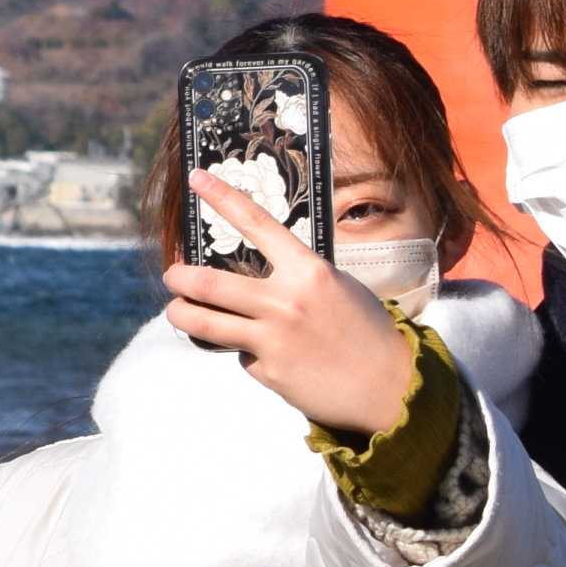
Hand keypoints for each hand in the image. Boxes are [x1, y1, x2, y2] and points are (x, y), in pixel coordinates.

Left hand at [163, 172, 419, 436]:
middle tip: (173, 275)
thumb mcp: (336, 287)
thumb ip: (294, 277)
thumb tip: (250, 273)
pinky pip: (242, 355)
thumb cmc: (365, 330)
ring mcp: (274, 339)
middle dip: (178, 278)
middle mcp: (286, 302)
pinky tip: (274, 358)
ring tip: (177, 310)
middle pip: (208, 283)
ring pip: (203, 323)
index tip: (196, 178)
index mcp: (309, 272)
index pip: (258, 224)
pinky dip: (247, 353)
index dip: (223, 197)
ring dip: (181, 314)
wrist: (392, 388)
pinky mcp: (269, 372)